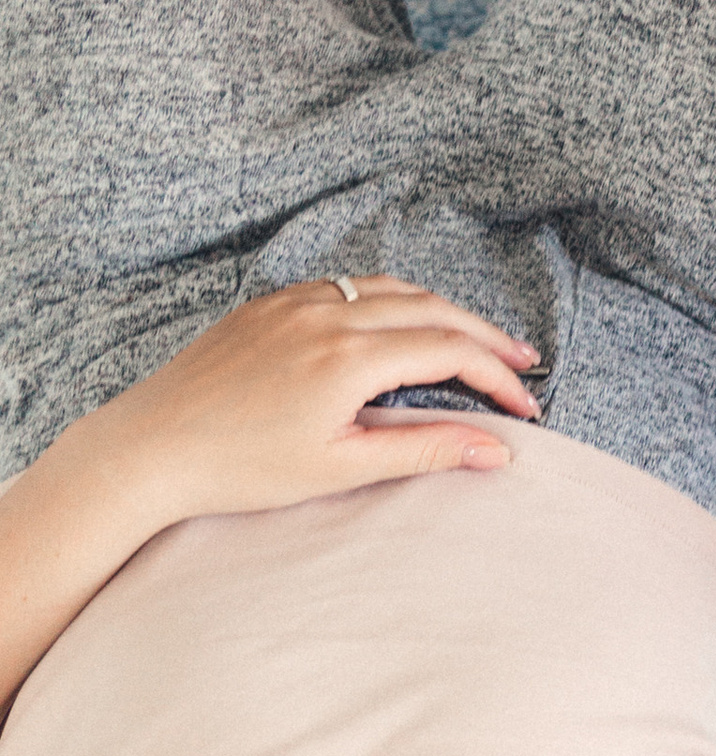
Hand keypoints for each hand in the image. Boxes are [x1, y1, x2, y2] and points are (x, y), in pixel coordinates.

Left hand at [69, 278, 541, 535]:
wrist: (151, 448)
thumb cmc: (239, 467)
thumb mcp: (341, 468)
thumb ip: (425, 450)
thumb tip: (495, 450)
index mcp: (349, 357)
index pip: (449, 351)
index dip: (497, 376)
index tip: (525, 406)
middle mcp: (327, 315)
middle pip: (433, 309)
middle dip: (485, 337)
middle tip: (524, 362)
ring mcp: (295, 302)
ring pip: (391, 289)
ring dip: (442, 311)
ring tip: (474, 339)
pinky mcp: (269, 304)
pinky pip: (347, 287)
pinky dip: (390, 301)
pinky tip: (400, 325)